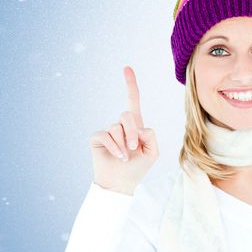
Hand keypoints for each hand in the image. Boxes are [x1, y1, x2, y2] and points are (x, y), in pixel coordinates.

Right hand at [89, 66, 159, 194]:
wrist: (120, 183)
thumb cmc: (138, 168)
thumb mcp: (153, 152)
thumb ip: (150, 135)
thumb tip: (137, 128)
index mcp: (135, 125)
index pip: (133, 101)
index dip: (130, 85)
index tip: (126, 68)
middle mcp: (120, 125)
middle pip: (127, 115)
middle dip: (133, 132)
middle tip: (134, 148)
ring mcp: (108, 131)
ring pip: (118, 128)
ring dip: (123, 144)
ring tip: (125, 157)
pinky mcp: (97, 138)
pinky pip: (106, 135)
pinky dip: (114, 147)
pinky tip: (118, 157)